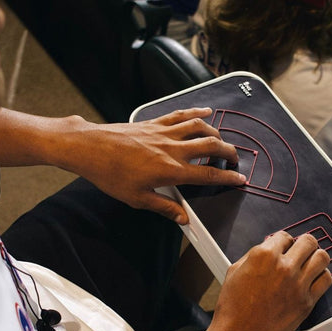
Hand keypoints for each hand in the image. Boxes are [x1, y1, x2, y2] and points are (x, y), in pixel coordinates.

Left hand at [65, 107, 245, 223]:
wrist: (91, 148)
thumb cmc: (110, 174)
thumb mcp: (138, 199)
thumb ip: (164, 208)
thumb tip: (183, 218)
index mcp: (171, 171)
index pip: (209, 174)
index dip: (228, 177)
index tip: (240, 178)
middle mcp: (173, 149)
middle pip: (212, 146)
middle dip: (229, 152)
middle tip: (234, 159)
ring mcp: (165, 133)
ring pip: (201, 127)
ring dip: (216, 132)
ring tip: (222, 140)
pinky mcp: (155, 123)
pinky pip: (182, 115)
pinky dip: (197, 112)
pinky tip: (206, 111)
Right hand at [204, 232, 331, 330]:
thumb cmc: (233, 308)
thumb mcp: (235, 271)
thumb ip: (254, 254)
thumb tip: (267, 247)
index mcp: (264, 256)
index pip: (285, 235)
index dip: (284, 241)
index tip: (285, 246)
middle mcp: (283, 267)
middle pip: (308, 241)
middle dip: (304, 244)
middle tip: (301, 250)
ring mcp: (297, 284)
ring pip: (322, 257)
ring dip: (316, 257)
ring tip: (310, 261)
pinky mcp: (307, 301)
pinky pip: (326, 280)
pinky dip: (322, 276)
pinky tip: (314, 278)